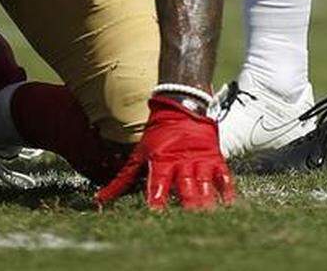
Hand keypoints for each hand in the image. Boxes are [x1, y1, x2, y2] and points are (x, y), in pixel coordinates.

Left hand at [94, 94, 234, 211]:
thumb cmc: (158, 133)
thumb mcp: (139, 154)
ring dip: (205, 201)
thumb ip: (122, 180)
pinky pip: (223, 175)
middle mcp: (182, 162)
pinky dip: (226, 190)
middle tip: (188, 221)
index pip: (158, 184)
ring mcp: (200, 160)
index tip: (156, 215)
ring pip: (204, 184)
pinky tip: (227, 203)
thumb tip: (99, 200)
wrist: (182, 104)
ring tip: (207, 216)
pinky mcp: (214, 157)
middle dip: (186, 205)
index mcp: (162, 161)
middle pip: (184, 187)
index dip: (157, 199)